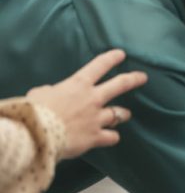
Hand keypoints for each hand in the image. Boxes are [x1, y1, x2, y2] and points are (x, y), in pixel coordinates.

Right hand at [26, 49, 147, 158]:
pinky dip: (111, 137)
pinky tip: (110, 137)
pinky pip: (111, 137)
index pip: (99, 66)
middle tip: (142, 77)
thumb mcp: (40, 93)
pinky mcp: (96, 137)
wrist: (37, 134)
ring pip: (119, 114)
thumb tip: (53, 94)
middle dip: (134, 79)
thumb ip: (51, 92)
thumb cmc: (35, 110)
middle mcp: (93, 99)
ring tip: (125, 114)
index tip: (121, 54)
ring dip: (123, 114)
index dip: (111, 59)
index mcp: (78, 84)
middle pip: (120, 85)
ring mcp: (97, 118)